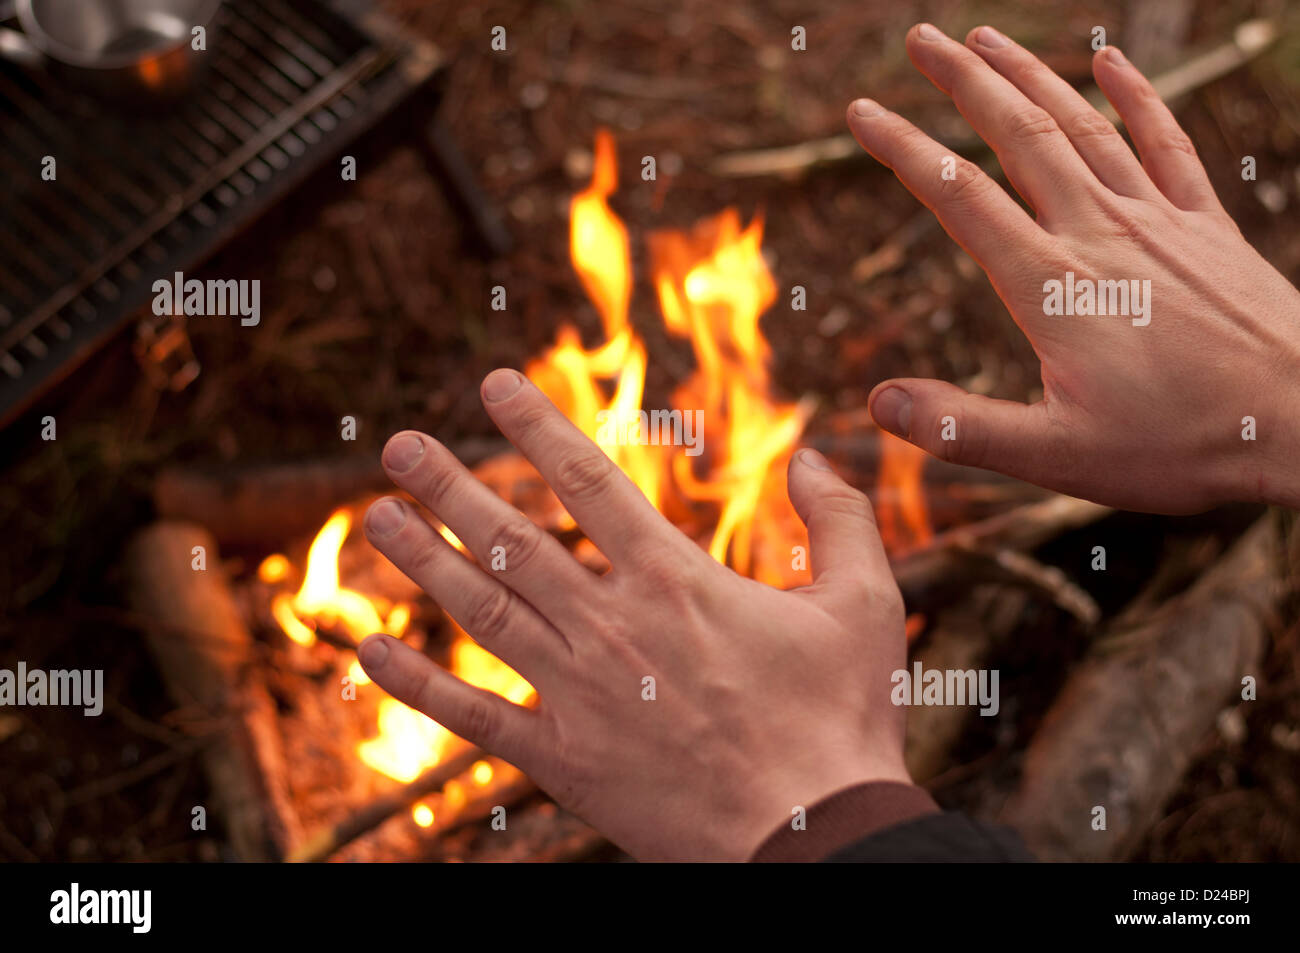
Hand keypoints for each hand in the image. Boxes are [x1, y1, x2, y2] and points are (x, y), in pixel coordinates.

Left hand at [357, 369, 908, 860]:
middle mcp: (611, 624)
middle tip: (396, 447)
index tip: (494, 384)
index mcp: (675, 579)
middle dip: (448, 487)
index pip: (589, 481)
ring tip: (376, 518)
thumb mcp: (865, 603)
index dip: (536, 426)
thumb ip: (839, 520)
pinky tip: (369, 654)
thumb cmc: (842, 718)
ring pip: (482, 610)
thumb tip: (812, 456)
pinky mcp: (565, 760)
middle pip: (510, 538)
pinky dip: (418, 685)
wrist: (815, 837)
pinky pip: (474, 716)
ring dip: (422, 561)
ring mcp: (579, 692)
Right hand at [847, 24, 1299, 512]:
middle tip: (921, 39)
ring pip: (1083, 126)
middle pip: (1019, 136)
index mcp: (1052, 285)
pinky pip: (1166, 142)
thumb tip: (879, 402)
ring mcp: (1159, 221)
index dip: (905, 149)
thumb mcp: (1058, 456)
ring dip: (1030, 76)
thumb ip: (962, 428)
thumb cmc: (1184, 445)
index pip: (960, 197)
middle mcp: (1100, 233)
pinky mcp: (1207, 227)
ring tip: (985, 39)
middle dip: (963, 82)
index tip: (863, 113)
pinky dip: (1136, 95)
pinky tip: (1109, 59)